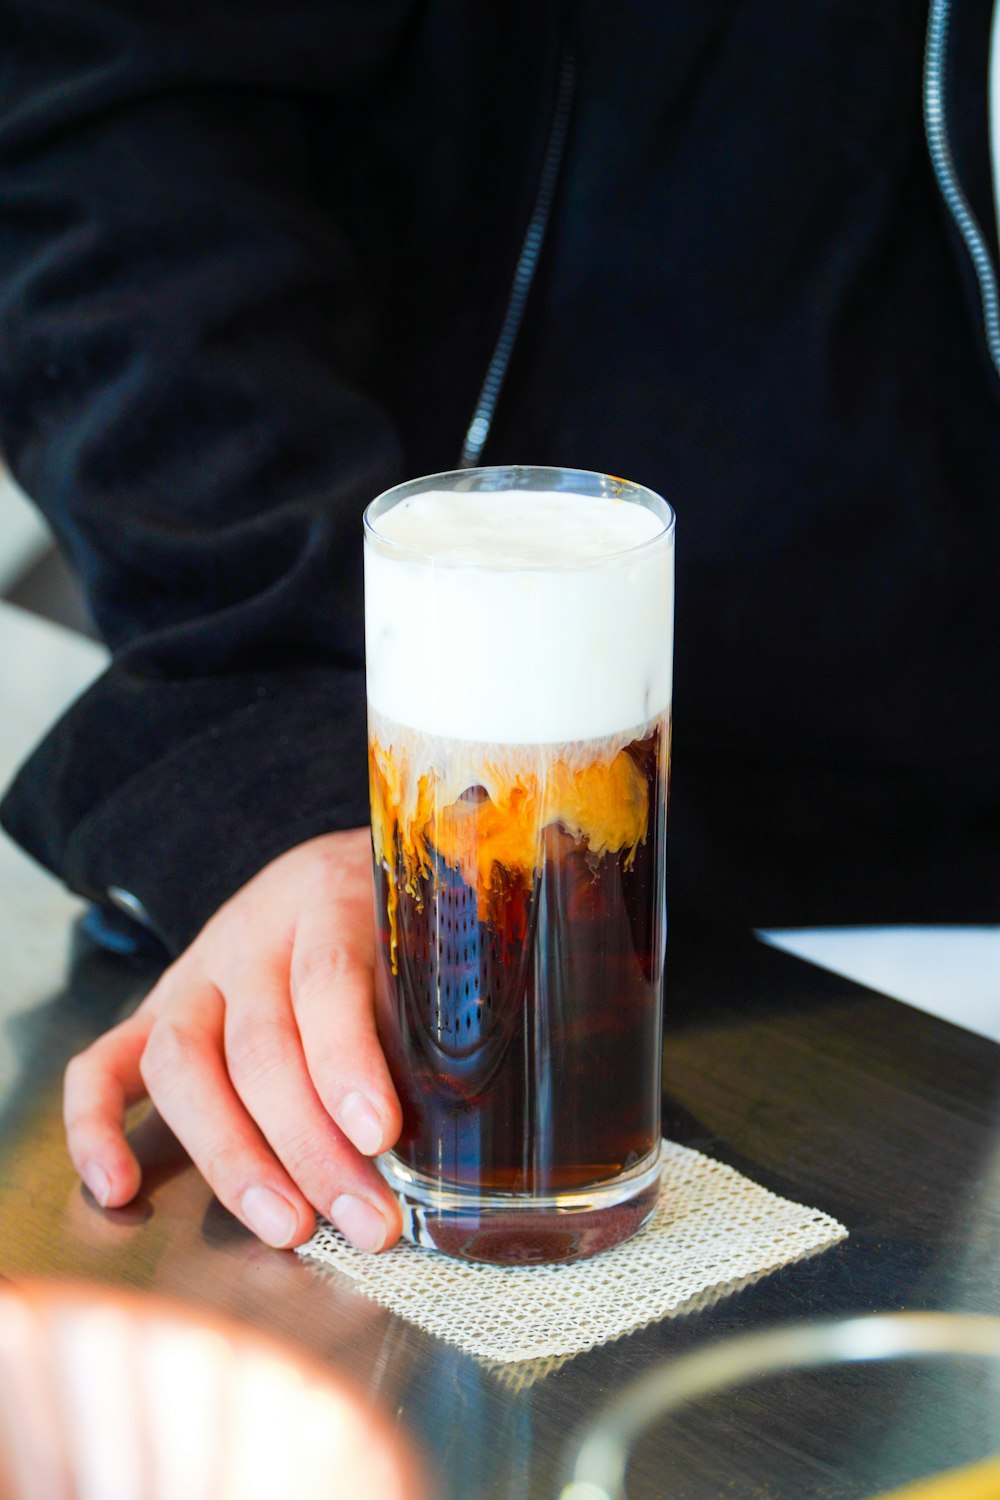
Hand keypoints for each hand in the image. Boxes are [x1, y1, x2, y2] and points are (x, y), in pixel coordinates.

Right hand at [63, 829, 403, 1251]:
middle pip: (259, 1043)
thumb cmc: (393, 919)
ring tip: (286, 1228)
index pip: (327, 979)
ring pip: (182, 1062)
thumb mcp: (425, 935)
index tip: (380, 1134)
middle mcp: (251, 936)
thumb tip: (460, 1121)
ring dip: (230, 1156)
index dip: (347, 1060)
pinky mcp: (154, 1011)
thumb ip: (434, 1005)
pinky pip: (103, 1063)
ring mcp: (194, 975)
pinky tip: (118, 1189)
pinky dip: (95, 1126)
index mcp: (327, 900)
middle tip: (365, 1220)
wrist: (333, 869)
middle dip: (310, 1144)